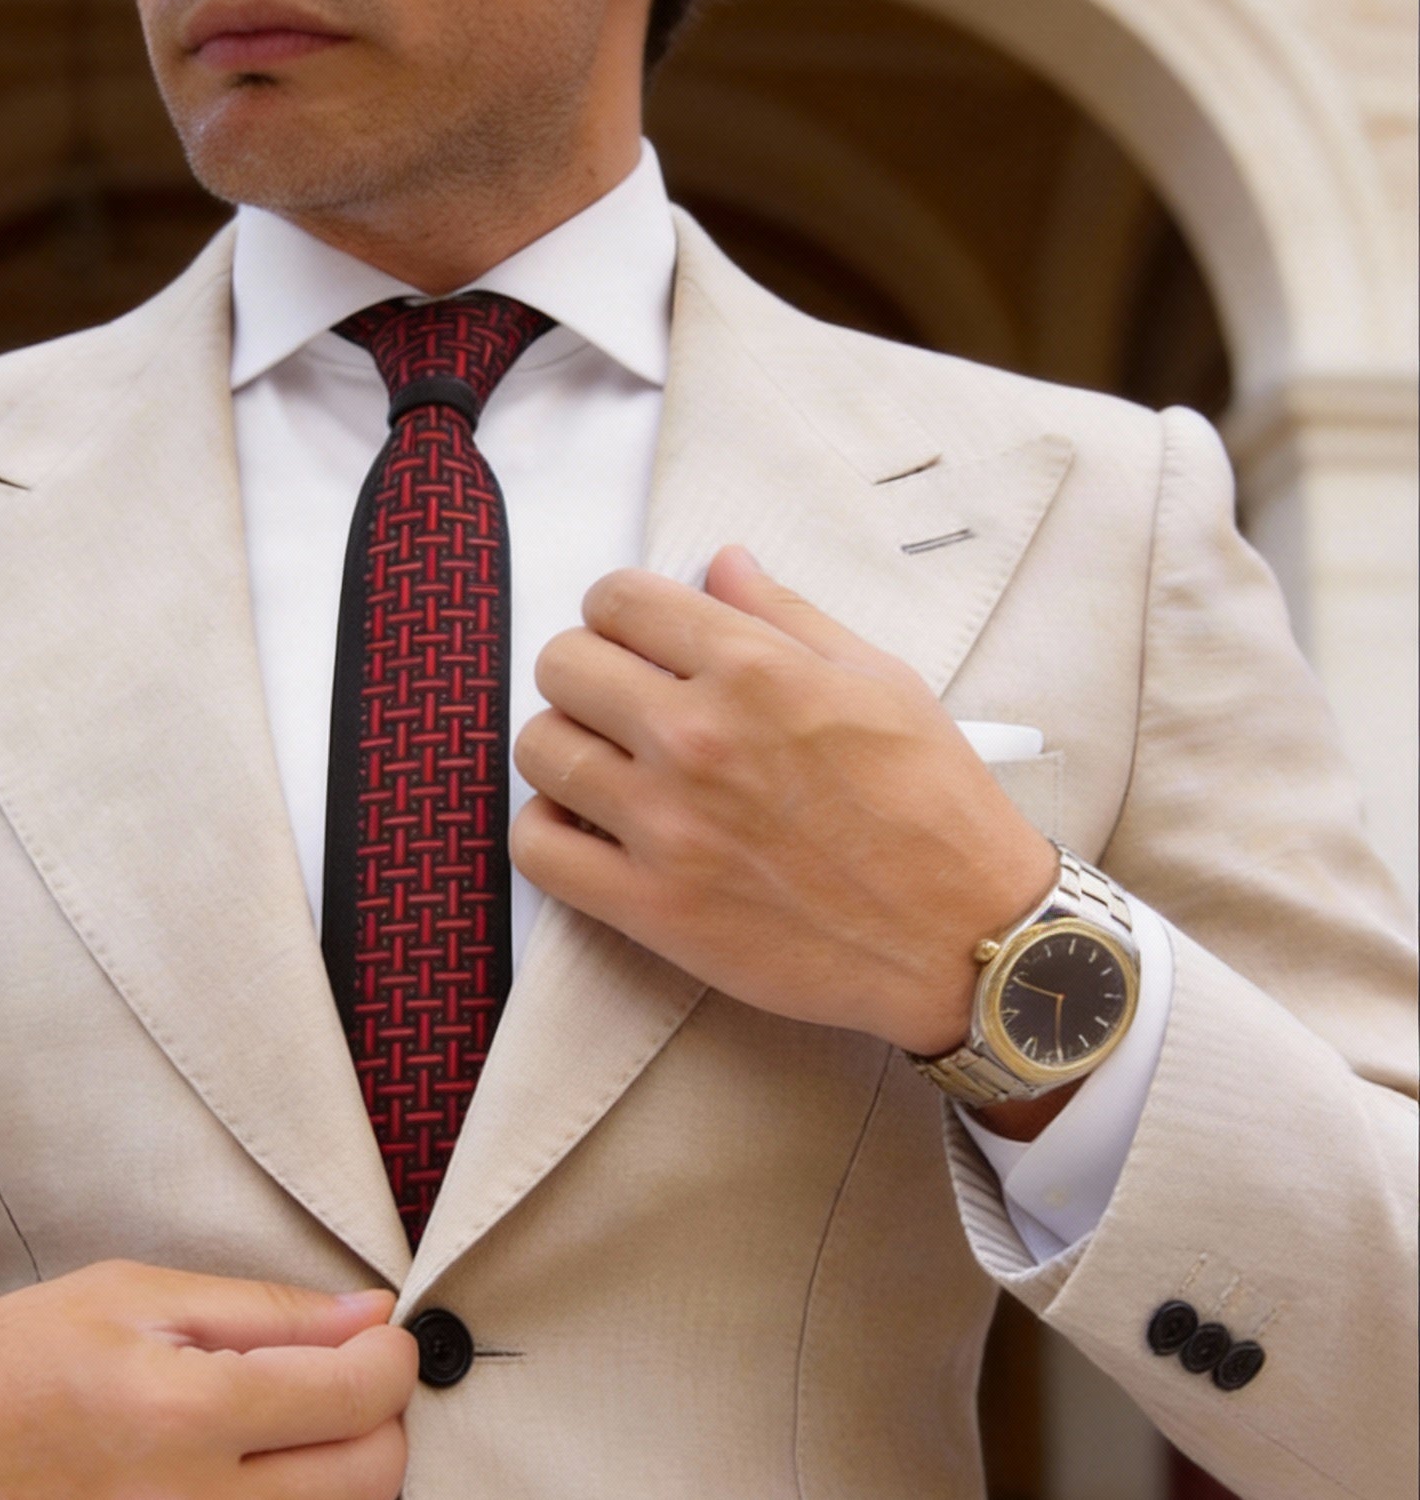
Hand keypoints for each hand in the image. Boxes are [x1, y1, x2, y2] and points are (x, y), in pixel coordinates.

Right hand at [0, 1263, 415, 1499]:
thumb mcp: (127, 1295)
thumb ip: (264, 1310)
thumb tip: (371, 1316)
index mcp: (181, 1411)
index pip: (359, 1393)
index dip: (389, 1357)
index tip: (378, 1341)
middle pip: (369, 1480)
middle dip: (379, 1423)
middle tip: (343, 1390)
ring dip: (336, 1493)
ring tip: (287, 1446)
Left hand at [510, 546, 1057, 1058]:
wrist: (960, 936)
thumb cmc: (933, 805)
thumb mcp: (880, 680)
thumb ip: (786, 616)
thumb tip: (721, 563)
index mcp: (754, 671)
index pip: (617, 600)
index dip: (618, 612)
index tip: (635, 639)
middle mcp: (697, 739)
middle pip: (562, 667)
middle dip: (584, 672)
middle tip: (617, 702)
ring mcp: (667, 827)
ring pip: (541, 751)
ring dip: (563, 748)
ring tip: (604, 765)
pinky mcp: (652, 907)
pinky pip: (538, 850)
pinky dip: (546, 832)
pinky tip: (586, 827)